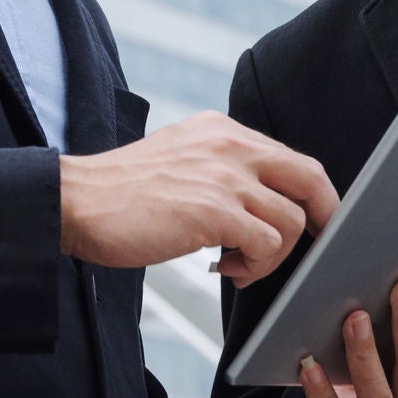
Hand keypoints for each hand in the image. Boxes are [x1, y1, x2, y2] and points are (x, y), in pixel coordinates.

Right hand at [59, 112, 336, 285]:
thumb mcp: (178, 156)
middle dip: (322, 218)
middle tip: (311, 245)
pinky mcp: (214, 212)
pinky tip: (223, 267)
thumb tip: (258, 198)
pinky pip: (266, 244)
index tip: (313, 219)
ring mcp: (224, 178)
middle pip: (310, 179)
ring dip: (271, 255)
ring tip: (237, 263)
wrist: (75, 201)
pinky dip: (253, 266)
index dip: (312, 194)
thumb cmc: (119, 191)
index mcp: (222, 130)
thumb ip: (218, 166)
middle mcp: (229, 146)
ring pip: (290, 221)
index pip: (292, 158)